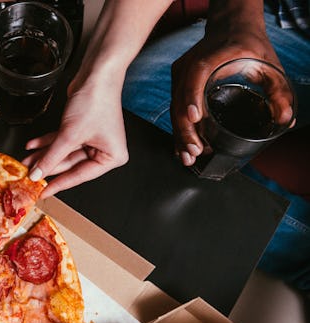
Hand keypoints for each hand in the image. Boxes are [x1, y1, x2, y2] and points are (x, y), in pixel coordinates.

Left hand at [22, 76, 128, 197]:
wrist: (96, 74)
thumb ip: (52, 157)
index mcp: (111, 157)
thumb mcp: (70, 135)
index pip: (80, 176)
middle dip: (48, 166)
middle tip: (29, 174)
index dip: (59, 184)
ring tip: (26, 160)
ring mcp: (92, 140)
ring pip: (63, 152)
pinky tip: (33, 145)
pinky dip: (48, 142)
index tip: (43, 192)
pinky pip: (62, 141)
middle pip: (70, 164)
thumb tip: (37, 174)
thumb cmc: (95, 101)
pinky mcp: (81, 129)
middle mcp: (104, 150)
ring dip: (44, 155)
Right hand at [169, 2, 284, 165]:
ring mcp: (181, 74)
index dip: (192, 96)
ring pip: (174, 107)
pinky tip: (182, 147)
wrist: (230, 28)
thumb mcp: (268, 64)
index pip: (196, 75)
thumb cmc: (248, 45)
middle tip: (195, 151)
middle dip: (185, 128)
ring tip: (188, 157)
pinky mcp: (178, 83)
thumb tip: (285, 118)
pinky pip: (174, 107)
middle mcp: (190, 65)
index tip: (195, 117)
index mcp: (211, 56)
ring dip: (180, 134)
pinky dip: (179, 128)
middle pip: (180, 99)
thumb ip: (278, 91)